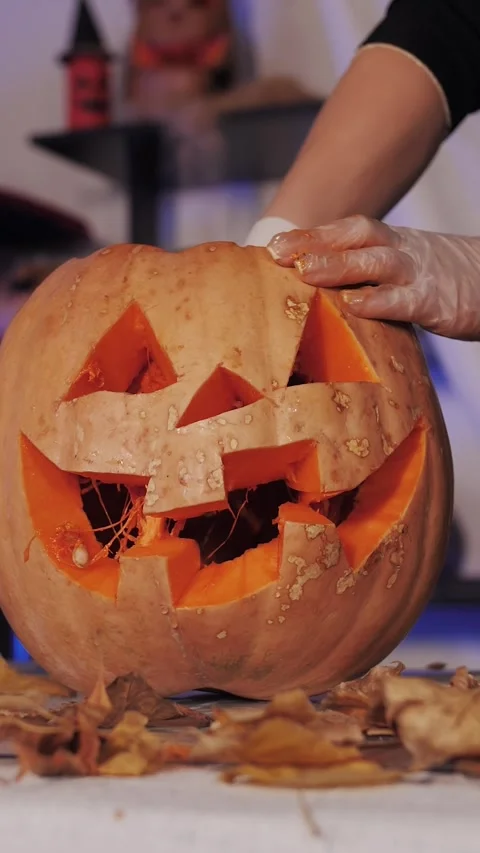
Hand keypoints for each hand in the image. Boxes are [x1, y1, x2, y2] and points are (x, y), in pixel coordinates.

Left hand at [267, 215, 479, 340]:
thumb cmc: (443, 282)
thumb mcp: (404, 271)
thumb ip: (368, 278)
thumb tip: (322, 295)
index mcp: (390, 244)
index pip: (345, 232)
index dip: (310, 236)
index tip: (272, 245)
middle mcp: (401, 252)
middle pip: (355, 237)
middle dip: (314, 243)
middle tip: (277, 253)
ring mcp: (418, 274)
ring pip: (376, 261)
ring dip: (339, 265)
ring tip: (306, 272)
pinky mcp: (436, 301)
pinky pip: (405, 299)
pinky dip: (379, 301)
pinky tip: (355, 306)